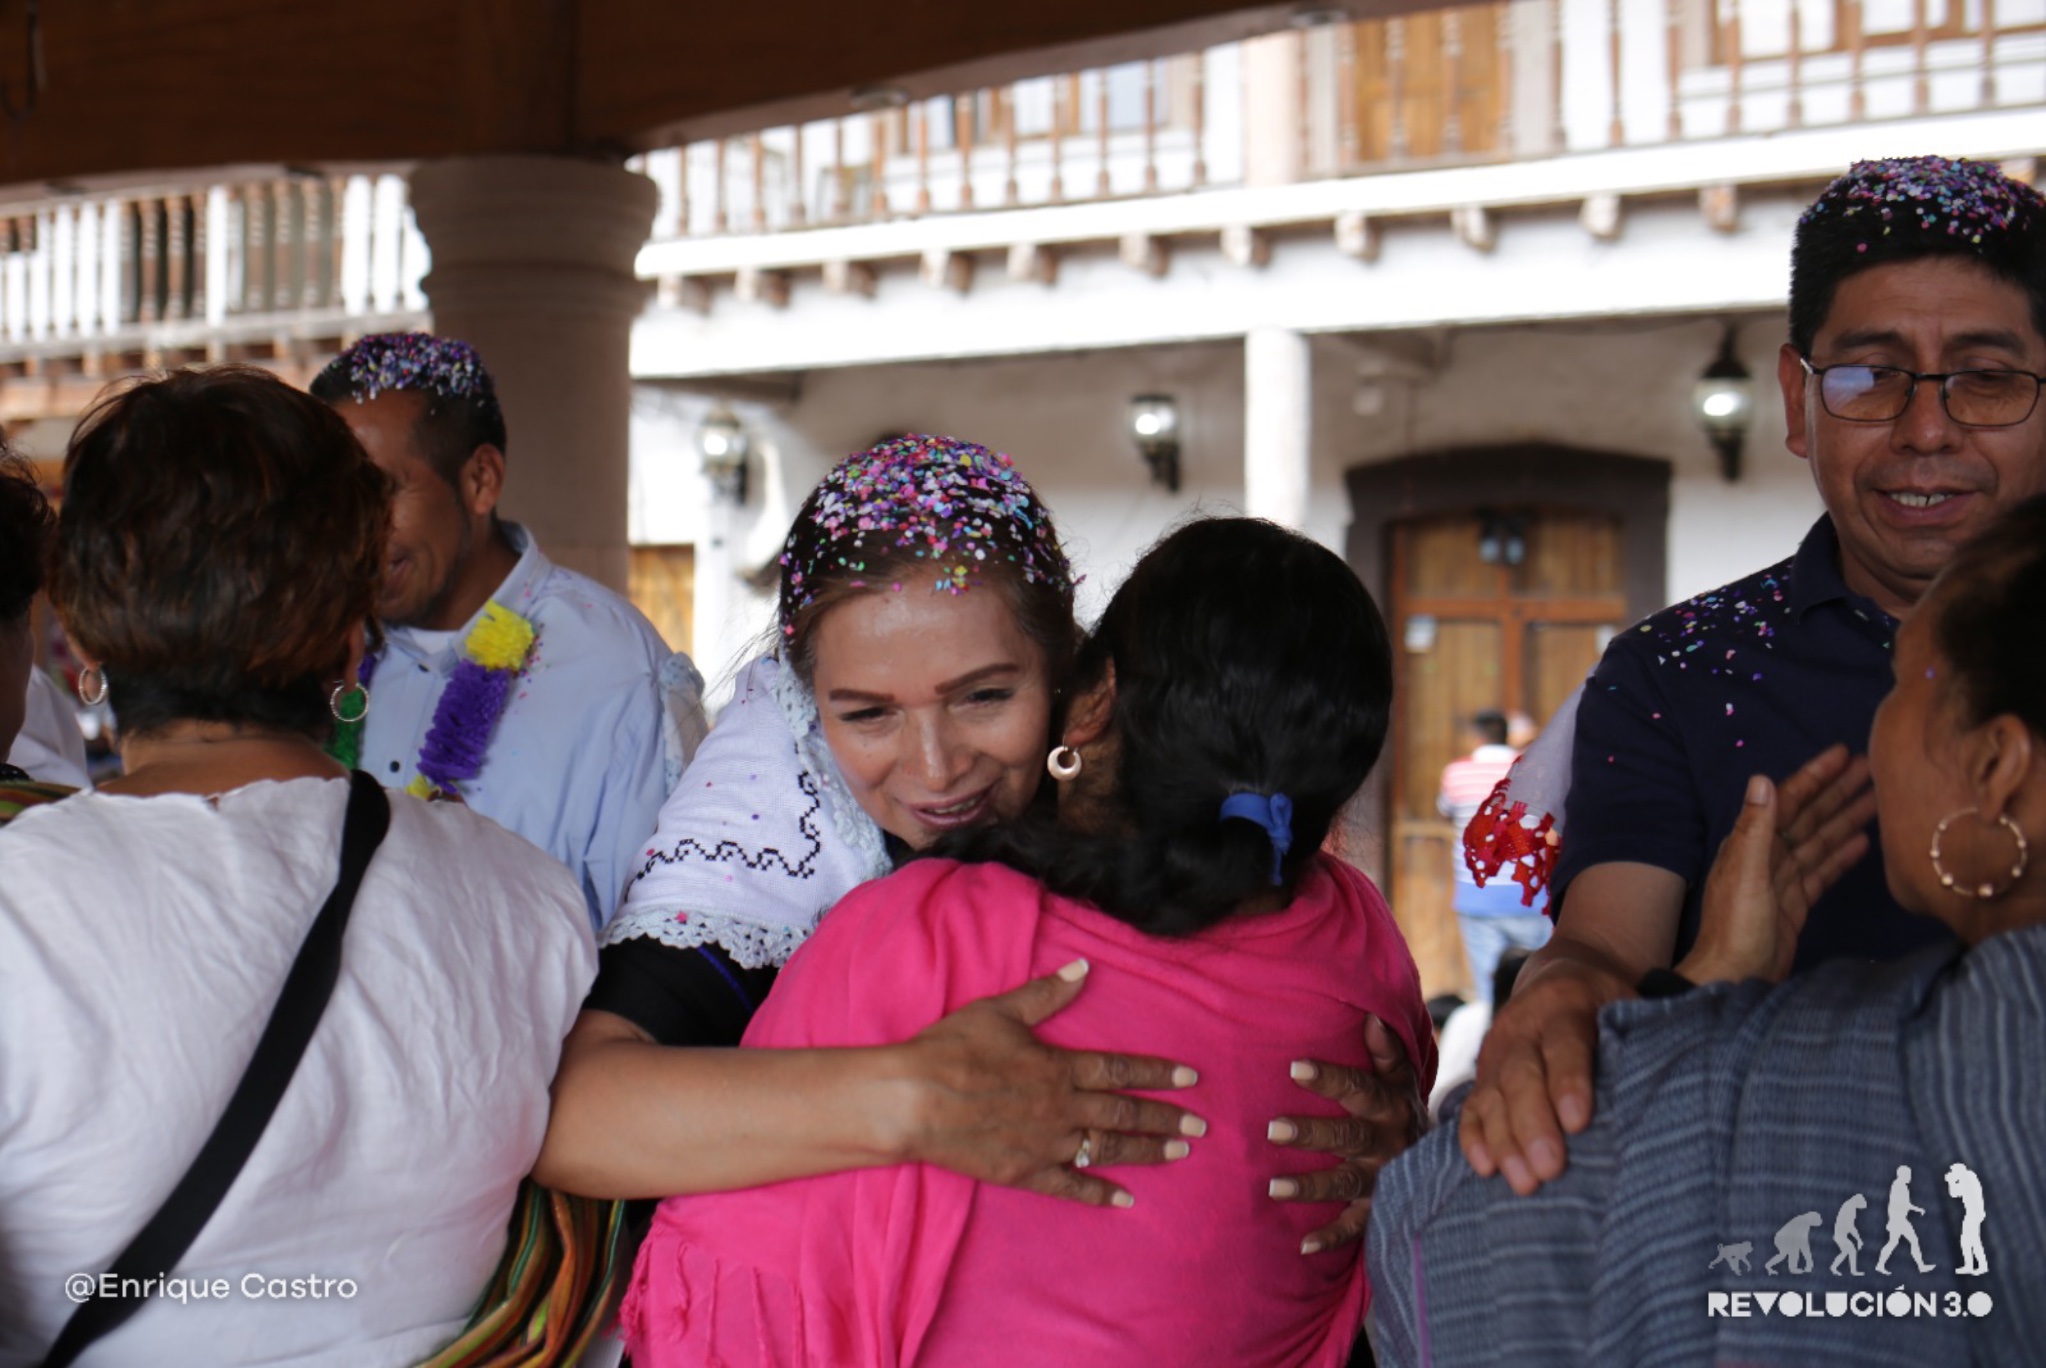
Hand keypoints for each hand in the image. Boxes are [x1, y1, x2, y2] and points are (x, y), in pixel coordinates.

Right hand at [898, 959, 1203, 1207]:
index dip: (1159, 1074)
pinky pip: (1070, 1185)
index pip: (1122, 1070)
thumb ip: (1046, 994)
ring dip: (1146, 1151)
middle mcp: (1062, 1107)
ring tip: (1179, 1153)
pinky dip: (1100, 1193)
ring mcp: (1046, 1144)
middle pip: (1124, 1113)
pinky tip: (1126, 1200)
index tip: (1192, 1080)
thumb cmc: (951, 1050)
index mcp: (1059, 1067)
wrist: (912, 1101)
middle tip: (1201, 1126)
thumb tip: (1084, 967)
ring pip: (1107, 1148)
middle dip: (1166, 1118)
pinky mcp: (1025, 1173)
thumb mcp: (999, 1011)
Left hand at [1265, 1015, 1422, 1253]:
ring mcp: (1383, 1180)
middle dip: (1310, 1133)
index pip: (1359, 1089)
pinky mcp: (1380, 1210)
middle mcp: (1388, 1144)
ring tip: (1273, 1186)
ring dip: (1310, 1186)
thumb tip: (1370, 1016)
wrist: (1443, 1161)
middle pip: (1347, 1137)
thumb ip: (1386, 1050)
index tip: (1294, 1068)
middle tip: (1271, 1129)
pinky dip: (1332, 1237)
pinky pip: (1357, 1227)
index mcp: (1390, 1107)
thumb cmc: (1403, 1109)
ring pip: (1345, 1182)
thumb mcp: (1402, 1078)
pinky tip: (1303, 1245)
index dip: (1329, 1078)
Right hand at [1458, 953, 1628, 1194]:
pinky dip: (1474, 1136)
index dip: (1569, 1081)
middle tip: (1549, 1168)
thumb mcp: (1626, 1003)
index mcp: (1566, 1004)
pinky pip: (1472, 1105)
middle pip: (1521, 1076)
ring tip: (1526, 1182)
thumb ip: (1636, 1035)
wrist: (1561, 976)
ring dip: (1506, 1141)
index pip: (1565, 1044)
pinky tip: (1485, 1166)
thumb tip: (1665, 1085)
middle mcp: (1524, 1026)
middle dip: (1533, 1124)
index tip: (1578, 1122)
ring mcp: (1498, 1050)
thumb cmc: (1607, 1004)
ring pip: (1493, 1095)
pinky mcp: (1483, 1074)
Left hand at [1680, 745, 1873, 985]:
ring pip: (1819, 841)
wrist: (1734, 977)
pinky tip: (1863, 842)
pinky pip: (1822, 871)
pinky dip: (1841, 855)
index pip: (1788, 800)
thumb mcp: (1746, 874)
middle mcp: (1766, 856)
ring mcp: (1783, 880)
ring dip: (1846, 818)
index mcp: (1751, 844)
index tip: (1842, 752)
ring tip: (1878, 798)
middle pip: (1809, 816)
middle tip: (1872, 767)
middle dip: (1837, 791)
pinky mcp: (1796, 903)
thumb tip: (1762, 778)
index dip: (1815, 776)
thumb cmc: (1736, 927)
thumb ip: (1755, 828)